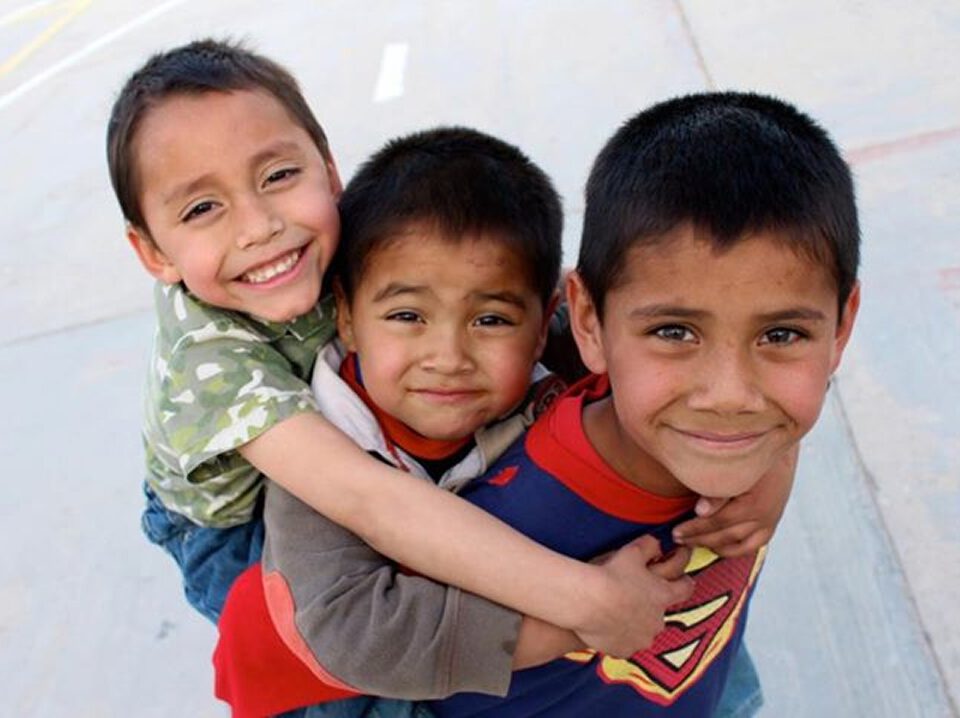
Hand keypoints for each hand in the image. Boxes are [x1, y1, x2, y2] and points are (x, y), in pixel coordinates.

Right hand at [574, 535, 692, 657]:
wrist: (588, 602)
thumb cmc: (611, 575)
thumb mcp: (633, 552)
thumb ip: (649, 546)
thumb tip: (656, 544)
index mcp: (663, 595)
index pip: (686, 588)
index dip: (684, 582)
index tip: (682, 580)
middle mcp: (657, 620)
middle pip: (660, 613)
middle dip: (650, 606)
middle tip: (633, 595)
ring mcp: (642, 638)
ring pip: (643, 631)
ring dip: (635, 623)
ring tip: (616, 612)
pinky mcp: (624, 650)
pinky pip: (625, 644)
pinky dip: (619, 637)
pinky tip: (606, 626)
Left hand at [672, 445, 797, 556]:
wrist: (777, 449)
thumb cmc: (751, 456)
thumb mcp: (733, 469)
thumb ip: (717, 492)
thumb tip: (700, 511)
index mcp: (753, 503)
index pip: (718, 522)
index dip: (695, 529)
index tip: (676, 531)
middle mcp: (764, 516)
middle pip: (726, 535)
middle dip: (699, 539)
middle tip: (678, 539)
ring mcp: (769, 522)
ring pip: (739, 545)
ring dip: (714, 547)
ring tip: (692, 544)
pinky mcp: (772, 524)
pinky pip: (752, 546)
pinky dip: (734, 550)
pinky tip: (716, 548)